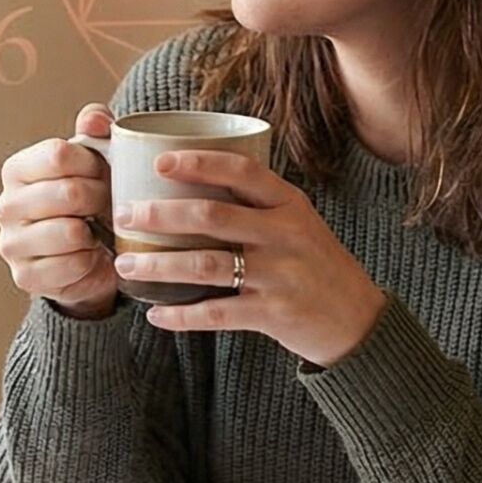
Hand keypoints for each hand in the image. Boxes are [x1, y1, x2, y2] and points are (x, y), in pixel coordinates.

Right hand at [0, 103, 116, 317]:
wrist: (86, 256)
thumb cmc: (89, 200)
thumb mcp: (94, 159)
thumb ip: (96, 130)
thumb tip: (96, 119)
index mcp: (17, 169)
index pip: (59, 155)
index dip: (93, 163)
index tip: (104, 172)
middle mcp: (6, 206)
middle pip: (69, 193)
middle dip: (102, 198)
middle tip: (109, 205)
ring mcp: (11, 244)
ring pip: (70, 231)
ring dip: (97, 232)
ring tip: (99, 230)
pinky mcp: (25, 276)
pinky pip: (72, 264)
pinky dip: (91, 261)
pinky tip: (90, 255)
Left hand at [114, 150, 387, 366]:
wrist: (358, 320)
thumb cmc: (317, 265)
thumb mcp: (299, 223)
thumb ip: (258, 206)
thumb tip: (193, 184)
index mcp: (290, 204)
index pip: (241, 171)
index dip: (198, 163)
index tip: (159, 162)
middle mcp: (285, 234)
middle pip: (212, 215)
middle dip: (160, 214)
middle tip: (123, 214)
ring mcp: (278, 275)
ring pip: (206, 265)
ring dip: (159, 265)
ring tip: (125, 265)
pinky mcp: (272, 313)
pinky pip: (216, 313)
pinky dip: (181, 316)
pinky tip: (155, 315)